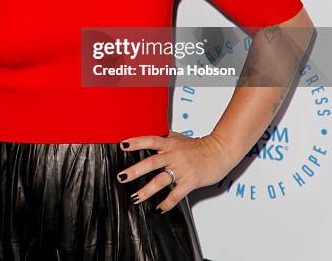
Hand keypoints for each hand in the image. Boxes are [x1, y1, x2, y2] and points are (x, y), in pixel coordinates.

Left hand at [116, 130, 234, 212]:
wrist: (219, 152)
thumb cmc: (198, 145)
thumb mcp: (179, 137)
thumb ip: (164, 136)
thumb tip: (150, 130)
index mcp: (170, 144)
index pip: (150, 140)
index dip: (136, 142)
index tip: (122, 145)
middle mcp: (174, 155)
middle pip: (151, 162)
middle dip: (135, 171)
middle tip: (121, 177)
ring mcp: (182, 169)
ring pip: (161, 181)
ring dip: (146, 191)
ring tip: (134, 198)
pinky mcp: (190, 182)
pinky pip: (176, 195)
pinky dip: (167, 203)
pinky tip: (158, 209)